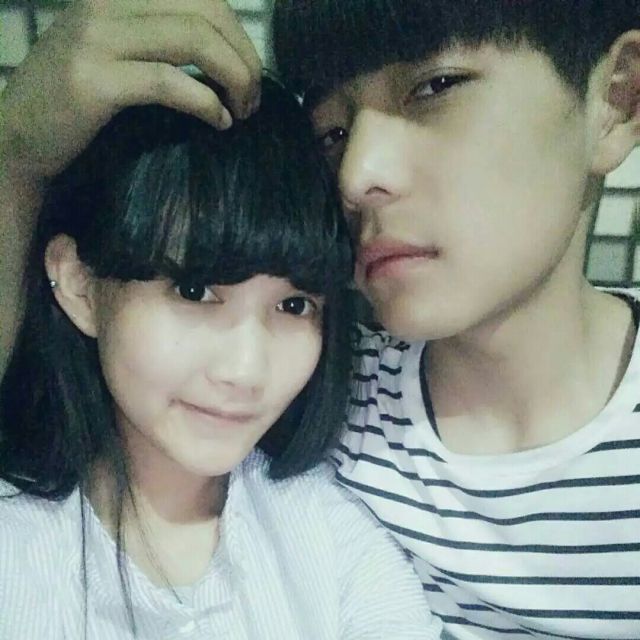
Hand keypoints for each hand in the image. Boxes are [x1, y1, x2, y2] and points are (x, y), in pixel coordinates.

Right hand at [0, 0, 261, 183]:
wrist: (17, 135)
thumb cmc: (76, 100)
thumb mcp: (116, 51)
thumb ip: (160, 38)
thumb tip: (226, 53)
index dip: (240, 35)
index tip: (250, 75)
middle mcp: (106, 1)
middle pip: (206, 12)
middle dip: (244, 58)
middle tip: (253, 99)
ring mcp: (97, 38)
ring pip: (193, 39)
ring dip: (234, 79)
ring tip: (243, 111)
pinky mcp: (95, 81)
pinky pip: (169, 82)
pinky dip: (206, 103)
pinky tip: (220, 123)